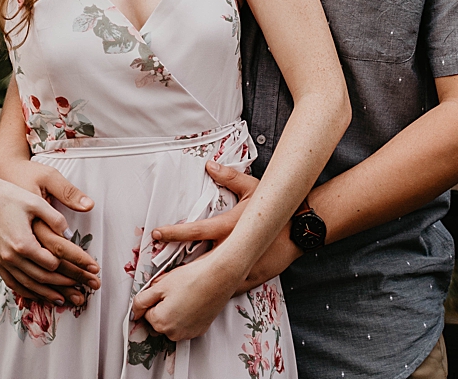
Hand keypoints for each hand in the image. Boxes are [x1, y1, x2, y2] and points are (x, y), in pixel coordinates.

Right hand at [0, 165, 99, 307]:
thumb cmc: (8, 195)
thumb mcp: (35, 201)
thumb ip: (55, 218)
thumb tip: (69, 233)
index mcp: (23, 242)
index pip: (52, 263)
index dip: (72, 267)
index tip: (86, 269)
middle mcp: (11, 256)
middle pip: (42, 277)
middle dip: (64, 286)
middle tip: (81, 291)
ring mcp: (1, 260)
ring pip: (27, 285)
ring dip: (46, 294)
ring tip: (63, 300)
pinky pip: (12, 283)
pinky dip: (26, 291)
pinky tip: (37, 294)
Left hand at [129, 252, 239, 341]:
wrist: (218, 278)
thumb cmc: (191, 279)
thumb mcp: (159, 285)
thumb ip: (142, 300)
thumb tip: (134, 312)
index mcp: (160, 322)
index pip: (146, 313)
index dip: (152, 299)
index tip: (162, 290)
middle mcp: (174, 333)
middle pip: (158, 320)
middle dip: (161, 307)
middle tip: (173, 291)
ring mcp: (188, 333)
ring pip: (171, 323)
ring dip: (172, 312)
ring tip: (183, 295)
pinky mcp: (199, 330)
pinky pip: (184, 325)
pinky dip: (184, 315)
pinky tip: (191, 301)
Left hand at [153, 161, 301, 294]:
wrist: (301, 230)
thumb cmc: (277, 209)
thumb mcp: (253, 188)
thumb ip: (229, 177)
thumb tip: (210, 165)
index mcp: (229, 227)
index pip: (195, 231)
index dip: (174, 233)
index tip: (156, 234)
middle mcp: (233, 248)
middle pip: (198, 259)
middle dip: (177, 265)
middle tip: (157, 269)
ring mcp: (243, 266)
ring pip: (213, 278)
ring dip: (196, 280)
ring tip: (175, 283)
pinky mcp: (251, 277)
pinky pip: (230, 286)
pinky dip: (216, 289)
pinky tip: (202, 292)